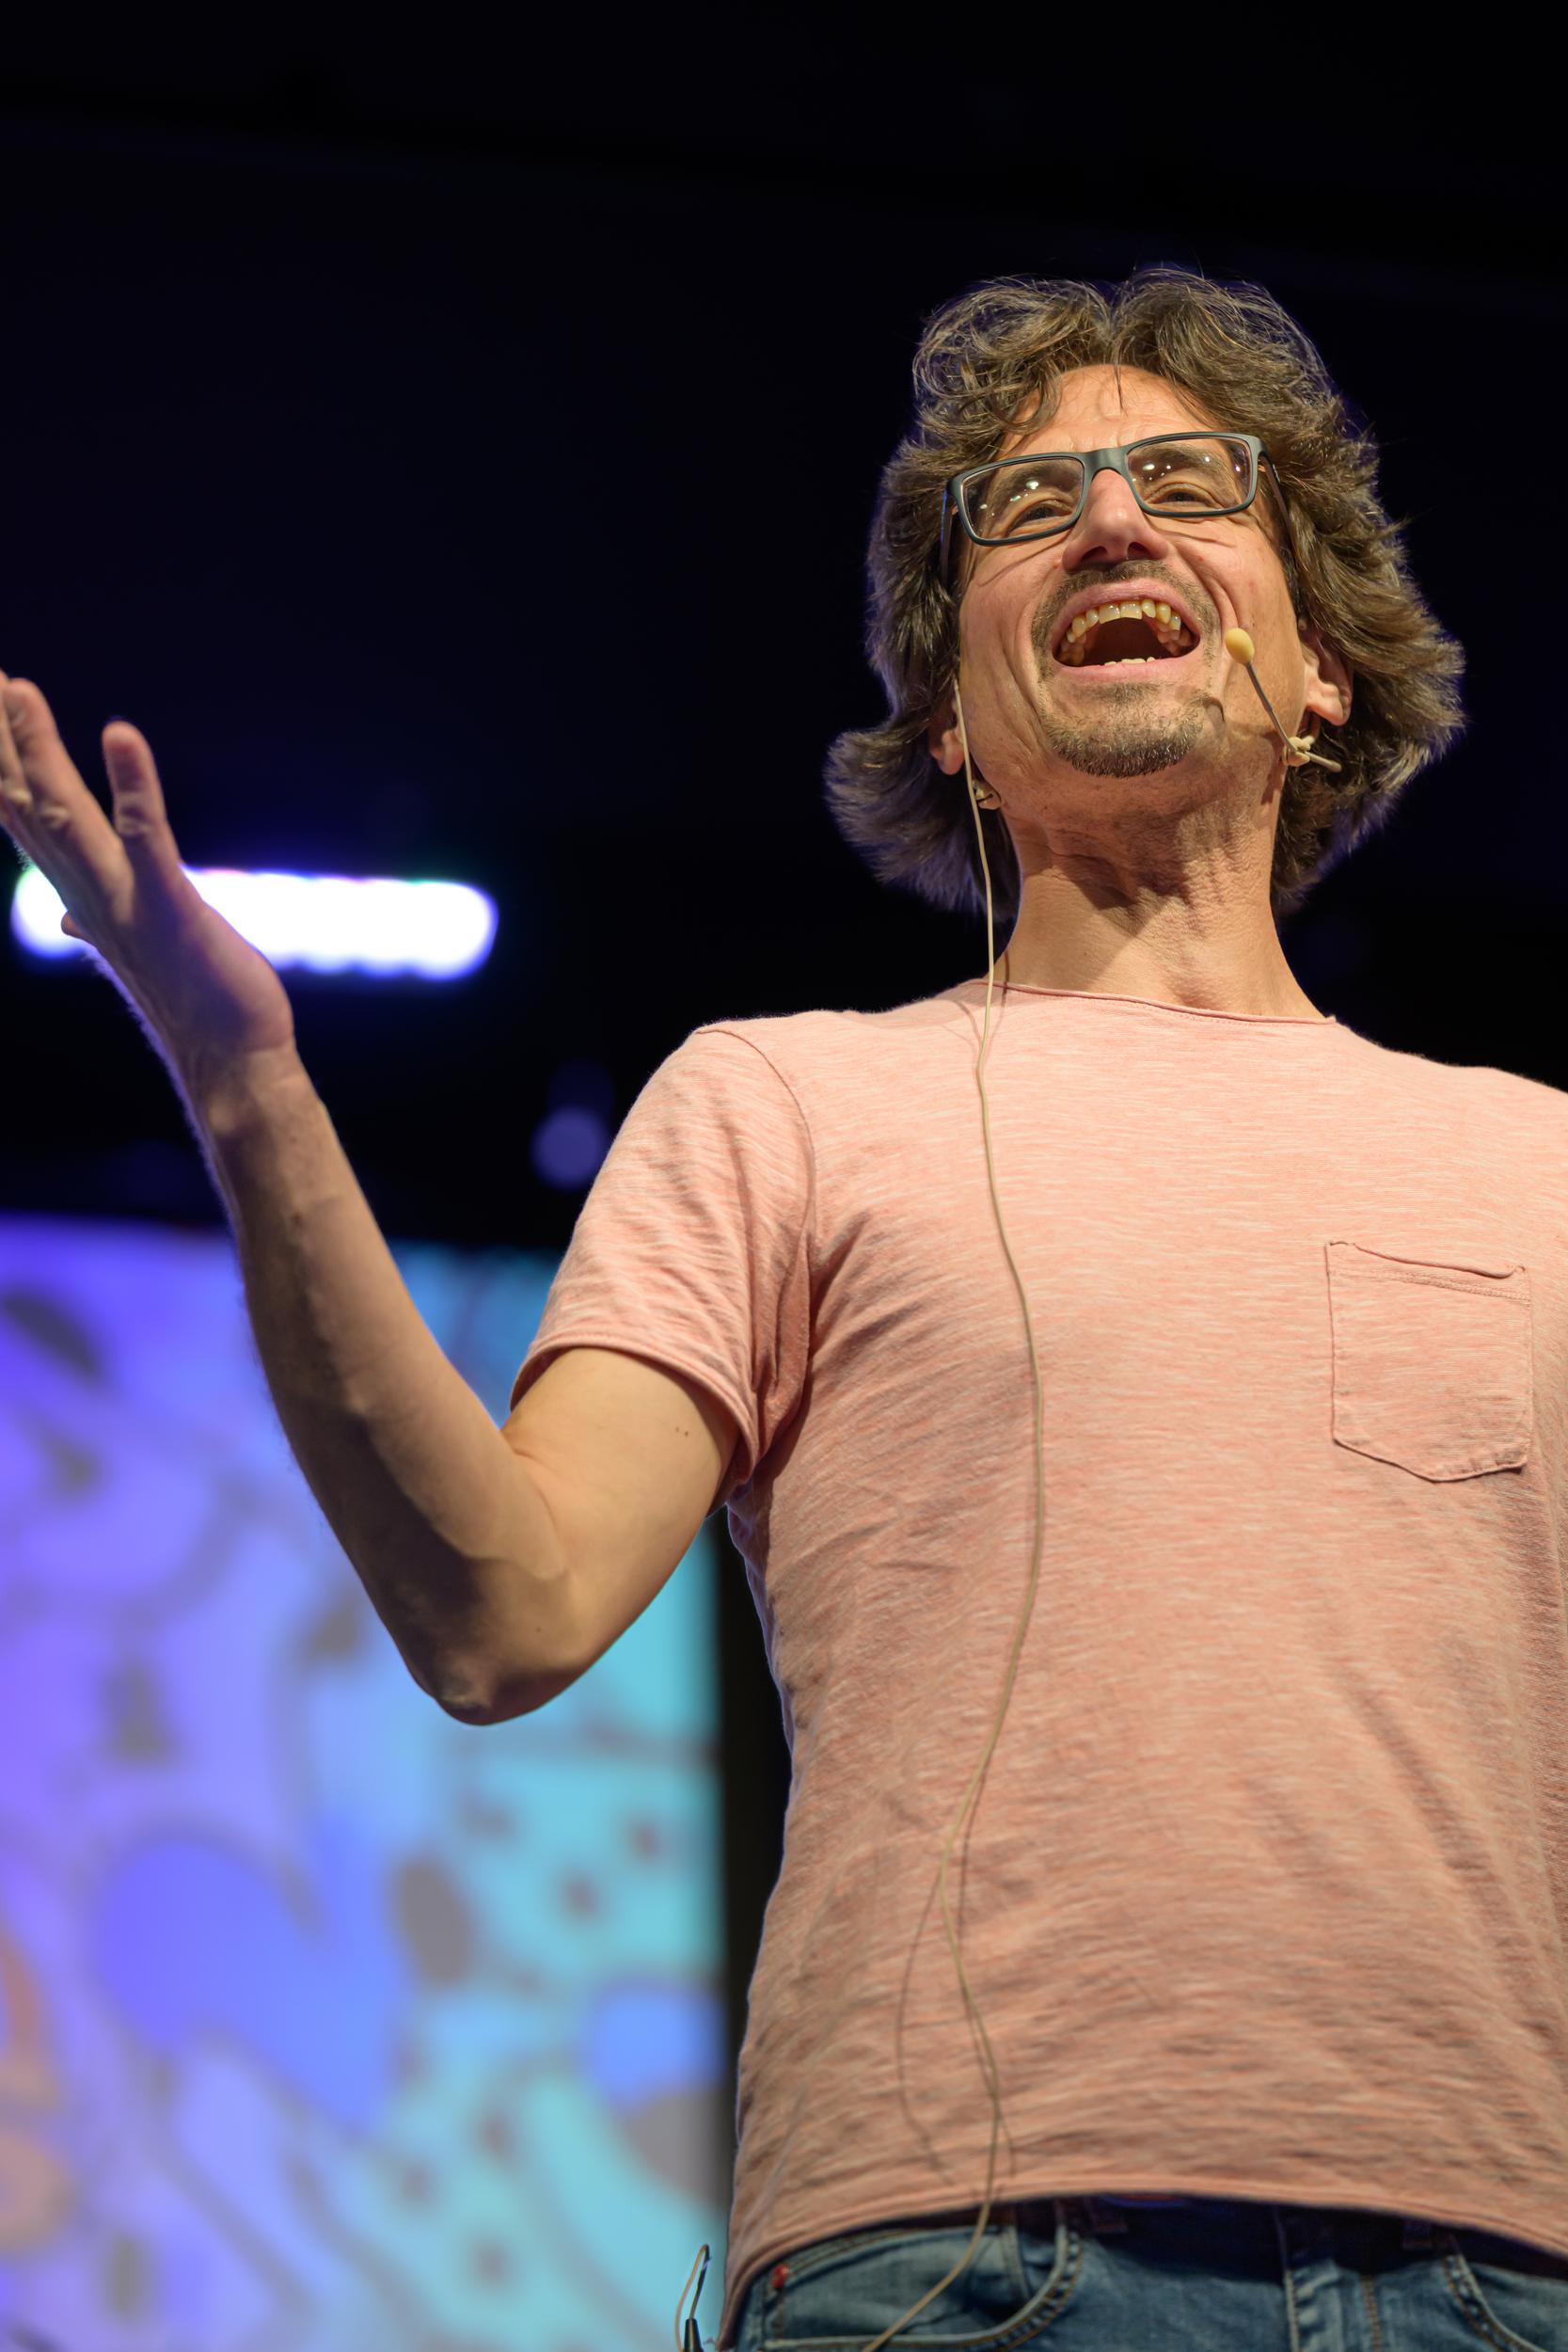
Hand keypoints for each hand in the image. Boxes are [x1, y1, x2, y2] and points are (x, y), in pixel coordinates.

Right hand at [0, 673, 297, 1102]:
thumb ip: (89, 919)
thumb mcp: (131, 947)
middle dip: (2, 740)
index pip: (23, 817)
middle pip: (28, 805)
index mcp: (81, 893)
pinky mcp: (169, 905)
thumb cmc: (190, 999)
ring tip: (18, 687)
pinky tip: (120, 733)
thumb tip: (62, 914)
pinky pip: (144, 838)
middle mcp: (88, 892)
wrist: (228, 1058)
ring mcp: (123, 900)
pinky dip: (132, 786)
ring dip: (41, 750)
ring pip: (67, 814)